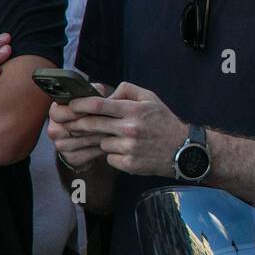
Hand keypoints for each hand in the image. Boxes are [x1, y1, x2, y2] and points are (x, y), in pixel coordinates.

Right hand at [48, 81, 112, 170]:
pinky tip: (111, 143)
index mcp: (56, 112)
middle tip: (110, 121)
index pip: (58, 112)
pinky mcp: (71, 158)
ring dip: (100, 135)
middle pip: (72, 127)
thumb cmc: (91, 115)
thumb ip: (93, 92)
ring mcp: (61, 146)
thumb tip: (100, 89)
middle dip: (93, 124)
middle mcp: (54, 130)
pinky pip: (88, 154)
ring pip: (83, 140)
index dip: (74, 111)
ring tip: (114, 131)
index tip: (89, 110)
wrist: (91, 139)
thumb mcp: (91, 101)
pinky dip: (101, 148)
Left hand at [64, 81, 186, 176]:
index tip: (71, 105)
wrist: (183, 150)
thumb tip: (105, 93)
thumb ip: (127, 90)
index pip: (99, 105)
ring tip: (123, 140)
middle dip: (80, 124)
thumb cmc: (164, 122)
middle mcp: (131, 129)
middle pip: (93, 125)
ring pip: (102, 143)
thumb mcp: (151, 98)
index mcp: (134, 110)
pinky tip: (128, 152)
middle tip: (74, 124)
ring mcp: (129, 148)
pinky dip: (115, 156)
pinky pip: (110, 158)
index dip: (80, 104)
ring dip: (106, 141)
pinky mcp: (130, 164)